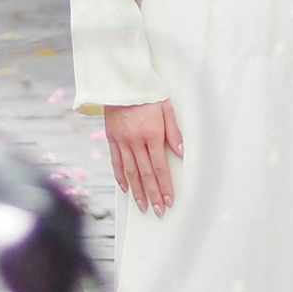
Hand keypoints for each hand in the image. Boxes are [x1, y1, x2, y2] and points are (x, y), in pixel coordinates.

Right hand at [105, 99, 181, 214]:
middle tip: (158, 211)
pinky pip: (116, 162)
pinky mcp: (111, 138)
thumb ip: (174, 131)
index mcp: (152, 133)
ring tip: (143, 207)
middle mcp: (136, 140)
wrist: (121, 80)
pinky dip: (120, 177)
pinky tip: (126, 189)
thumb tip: (181, 153)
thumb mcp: (166, 107)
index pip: (160, 167)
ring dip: (138, 192)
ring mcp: (122, 141)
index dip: (165, 186)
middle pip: (146, 174)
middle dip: (153, 195)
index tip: (169, 200)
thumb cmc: (147, 91)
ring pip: (130, 173)